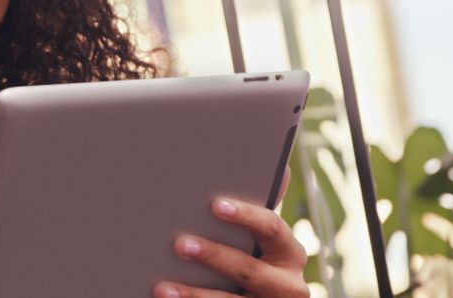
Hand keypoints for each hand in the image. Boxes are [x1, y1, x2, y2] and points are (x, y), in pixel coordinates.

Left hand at [152, 166, 307, 297]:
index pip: (272, 228)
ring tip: (163, 287)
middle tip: (179, 243)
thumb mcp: (263, 238)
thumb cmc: (257, 259)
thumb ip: (261, 210)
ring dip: (194, 295)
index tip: (216, 205)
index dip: (245, 216)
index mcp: (290, 253)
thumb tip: (280, 167)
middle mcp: (287, 285)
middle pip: (248, 269)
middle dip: (213, 256)